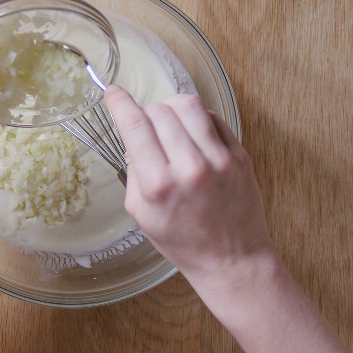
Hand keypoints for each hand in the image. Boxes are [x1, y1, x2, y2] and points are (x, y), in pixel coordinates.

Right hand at [105, 85, 352, 352]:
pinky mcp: (240, 156)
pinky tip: (192, 133)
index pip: (135, 127)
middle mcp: (189, 168)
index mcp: (159, 185)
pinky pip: (213, 118)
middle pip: (160, 111)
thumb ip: (134, 172)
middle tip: (145, 126)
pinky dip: (197, 118)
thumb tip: (134, 139)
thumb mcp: (141, 214)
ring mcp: (219, 160)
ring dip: (171, 107)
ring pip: (189, 105)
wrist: (232, 260)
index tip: (112, 92)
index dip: (120, 103)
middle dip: (146, 112)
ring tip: (168, 121)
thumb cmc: (183, 242)